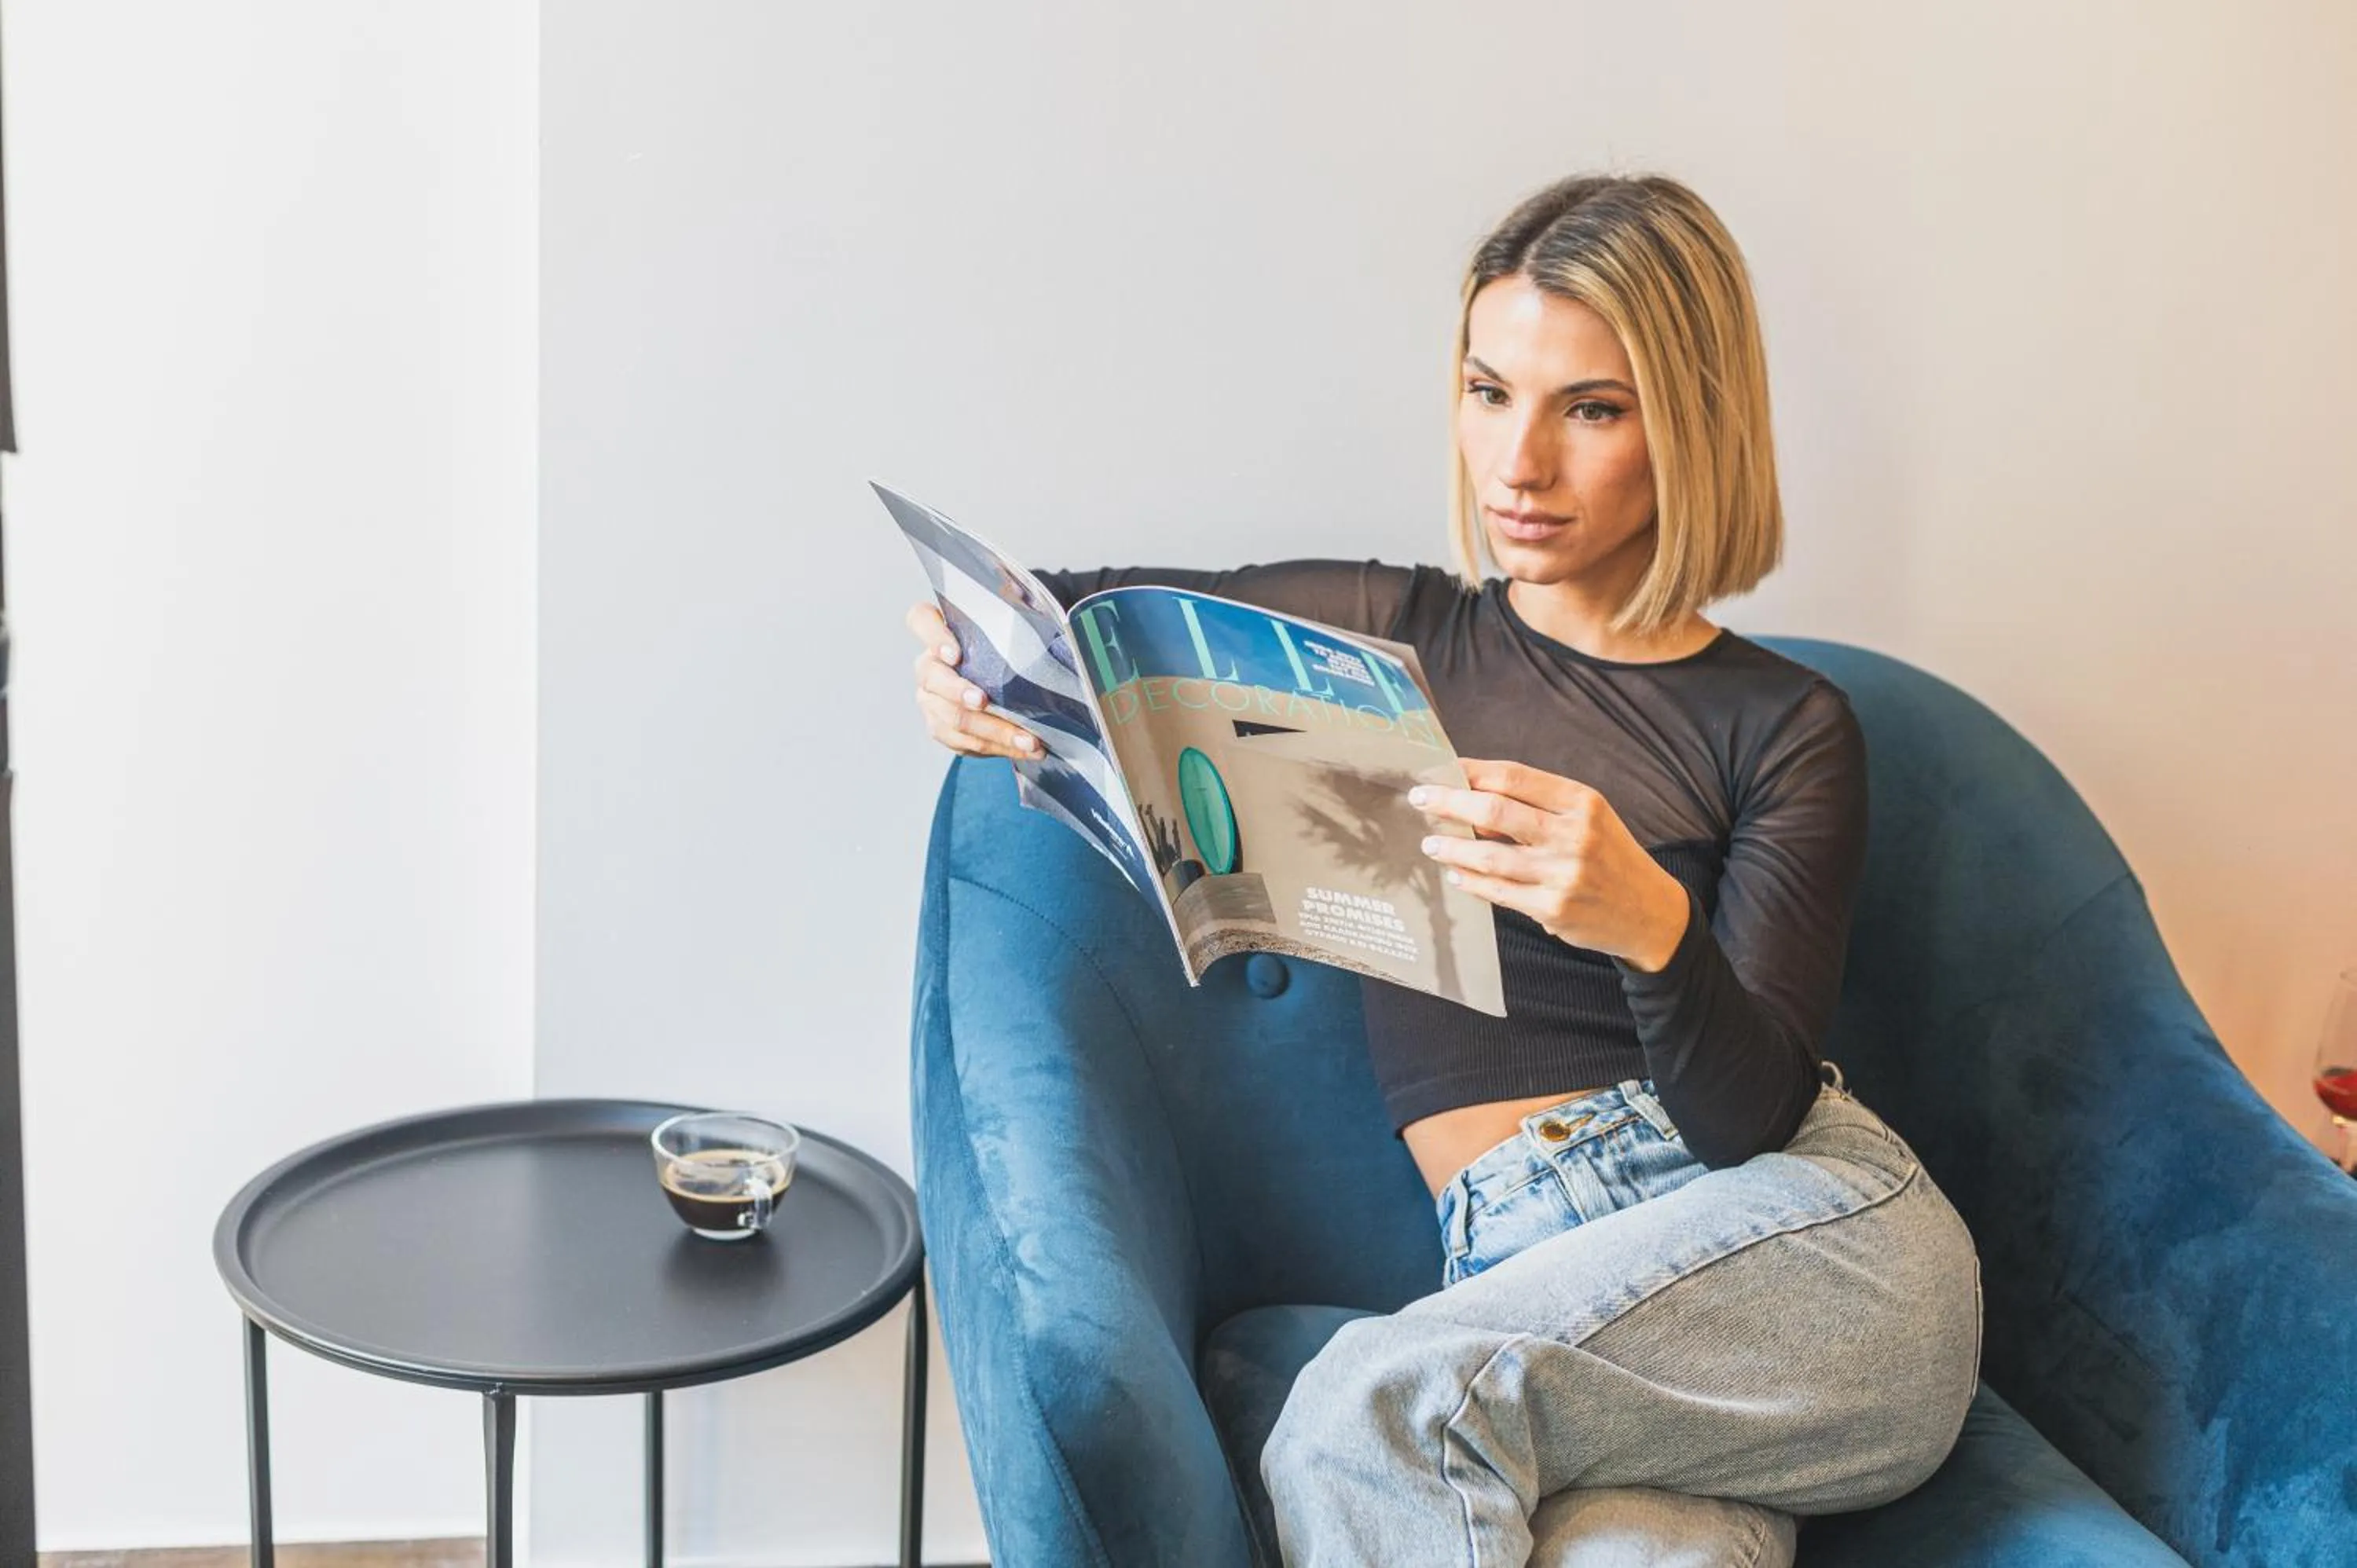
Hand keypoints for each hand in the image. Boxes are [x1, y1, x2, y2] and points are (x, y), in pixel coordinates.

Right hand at [906, 600, 1043, 759]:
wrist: (1008, 682)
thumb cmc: (1005, 647)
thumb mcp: (1010, 621)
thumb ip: (1009, 603)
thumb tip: (1015, 590)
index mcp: (938, 632)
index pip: (921, 621)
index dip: (933, 636)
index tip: (954, 652)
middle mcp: (928, 666)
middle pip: (932, 678)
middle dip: (958, 692)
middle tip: (983, 701)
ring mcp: (932, 701)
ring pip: (951, 719)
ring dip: (992, 730)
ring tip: (1028, 739)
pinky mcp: (944, 729)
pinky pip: (965, 743)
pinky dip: (998, 747)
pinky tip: (1025, 748)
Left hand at [1408, 758, 1690, 971]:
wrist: (1648, 911)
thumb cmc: (1608, 855)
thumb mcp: (1587, 818)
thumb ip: (1538, 806)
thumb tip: (1472, 797)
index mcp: (1582, 802)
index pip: (1515, 777)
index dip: (1472, 771)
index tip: (1442, 770)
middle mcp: (1574, 835)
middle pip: (1496, 811)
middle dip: (1449, 802)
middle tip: (1421, 798)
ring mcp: (1563, 874)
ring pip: (1490, 856)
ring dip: (1452, 847)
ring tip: (1430, 843)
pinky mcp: (1553, 909)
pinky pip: (1498, 891)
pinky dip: (1471, 880)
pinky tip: (1455, 873)